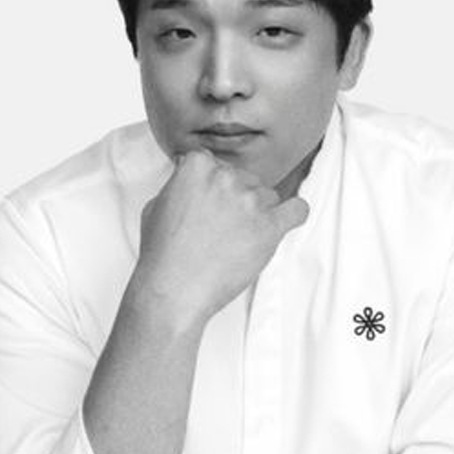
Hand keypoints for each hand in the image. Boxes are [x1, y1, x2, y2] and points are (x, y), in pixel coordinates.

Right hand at [130, 149, 308, 326]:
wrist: (173, 289)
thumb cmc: (163, 254)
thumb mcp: (157, 205)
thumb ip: (181, 186)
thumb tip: (193, 183)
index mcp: (198, 167)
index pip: (215, 163)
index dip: (213, 185)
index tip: (210, 201)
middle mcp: (227, 178)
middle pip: (244, 179)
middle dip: (235, 200)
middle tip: (221, 226)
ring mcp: (250, 201)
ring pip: (268, 196)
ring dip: (257, 212)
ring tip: (237, 238)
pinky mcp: (270, 226)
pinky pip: (297, 210)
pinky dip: (292, 215)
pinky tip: (282, 223)